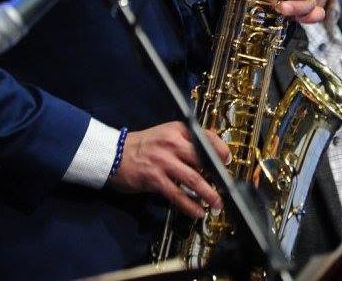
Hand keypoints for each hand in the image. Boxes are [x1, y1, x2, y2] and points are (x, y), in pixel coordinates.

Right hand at [109, 121, 230, 218]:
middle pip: (203, 158)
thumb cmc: (142, 145)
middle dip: (218, 174)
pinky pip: (177, 194)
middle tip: (227, 185)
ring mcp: (163, 161)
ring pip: (193, 178)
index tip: (228, 159)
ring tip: (217, 202)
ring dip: (208, 193)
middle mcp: (172, 143)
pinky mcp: (155, 179)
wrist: (114, 153)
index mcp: (177, 130)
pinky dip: (190, 205)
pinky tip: (197, 211)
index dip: (220, 148)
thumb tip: (208, 157)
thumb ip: (184, 142)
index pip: (205, 136)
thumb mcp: (165, 134)